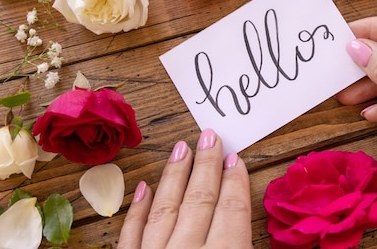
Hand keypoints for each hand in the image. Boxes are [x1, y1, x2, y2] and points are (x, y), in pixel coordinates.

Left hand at [118, 128, 251, 248]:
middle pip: (200, 201)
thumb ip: (244, 244)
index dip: (235, 182)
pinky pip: (132, 235)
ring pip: (165, 210)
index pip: (232, 211)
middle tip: (209, 137)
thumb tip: (245, 224)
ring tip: (181, 149)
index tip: (234, 158)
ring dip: (174, 177)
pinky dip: (137, 212)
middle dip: (206, 166)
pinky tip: (144, 189)